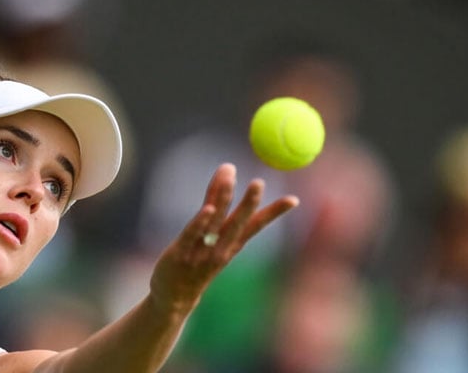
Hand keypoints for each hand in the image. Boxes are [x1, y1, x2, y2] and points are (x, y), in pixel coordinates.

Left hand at [149, 163, 298, 314]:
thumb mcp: (211, 233)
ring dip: (223, 198)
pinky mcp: (180, 253)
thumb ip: (216, 199)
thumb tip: (228, 168)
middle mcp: (220, 248)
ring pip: (215, 222)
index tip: (294, 199)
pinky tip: (208, 209)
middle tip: (259, 182)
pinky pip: (192, 234)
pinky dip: (200, 222)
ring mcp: (200, 252)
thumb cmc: (196, 262)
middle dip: (249, 203)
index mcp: (232, 245)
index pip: (256, 225)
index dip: (274, 213)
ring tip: (230, 176)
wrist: (174, 299)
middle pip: (237, 223)